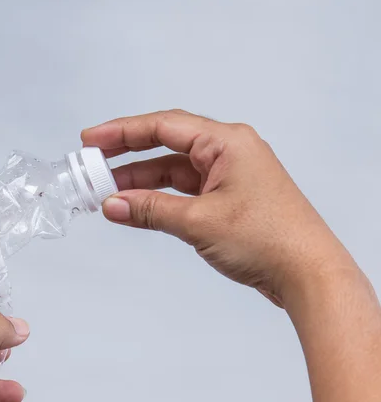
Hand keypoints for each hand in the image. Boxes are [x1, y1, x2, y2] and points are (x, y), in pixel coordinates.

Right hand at [82, 110, 354, 306]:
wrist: (308, 275)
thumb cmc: (269, 239)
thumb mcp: (199, 222)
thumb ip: (151, 210)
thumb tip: (113, 204)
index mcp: (227, 143)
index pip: (164, 126)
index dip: (123, 131)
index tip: (93, 139)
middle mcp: (229, 153)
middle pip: (167, 146)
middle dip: (128, 155)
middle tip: (94, 162)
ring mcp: (229, 177)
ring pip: (174, 172)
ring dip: (141, 181)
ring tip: (107, 191)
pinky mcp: (229, 200)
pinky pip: (185, 192)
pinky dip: (160, 199)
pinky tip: (136, 207)